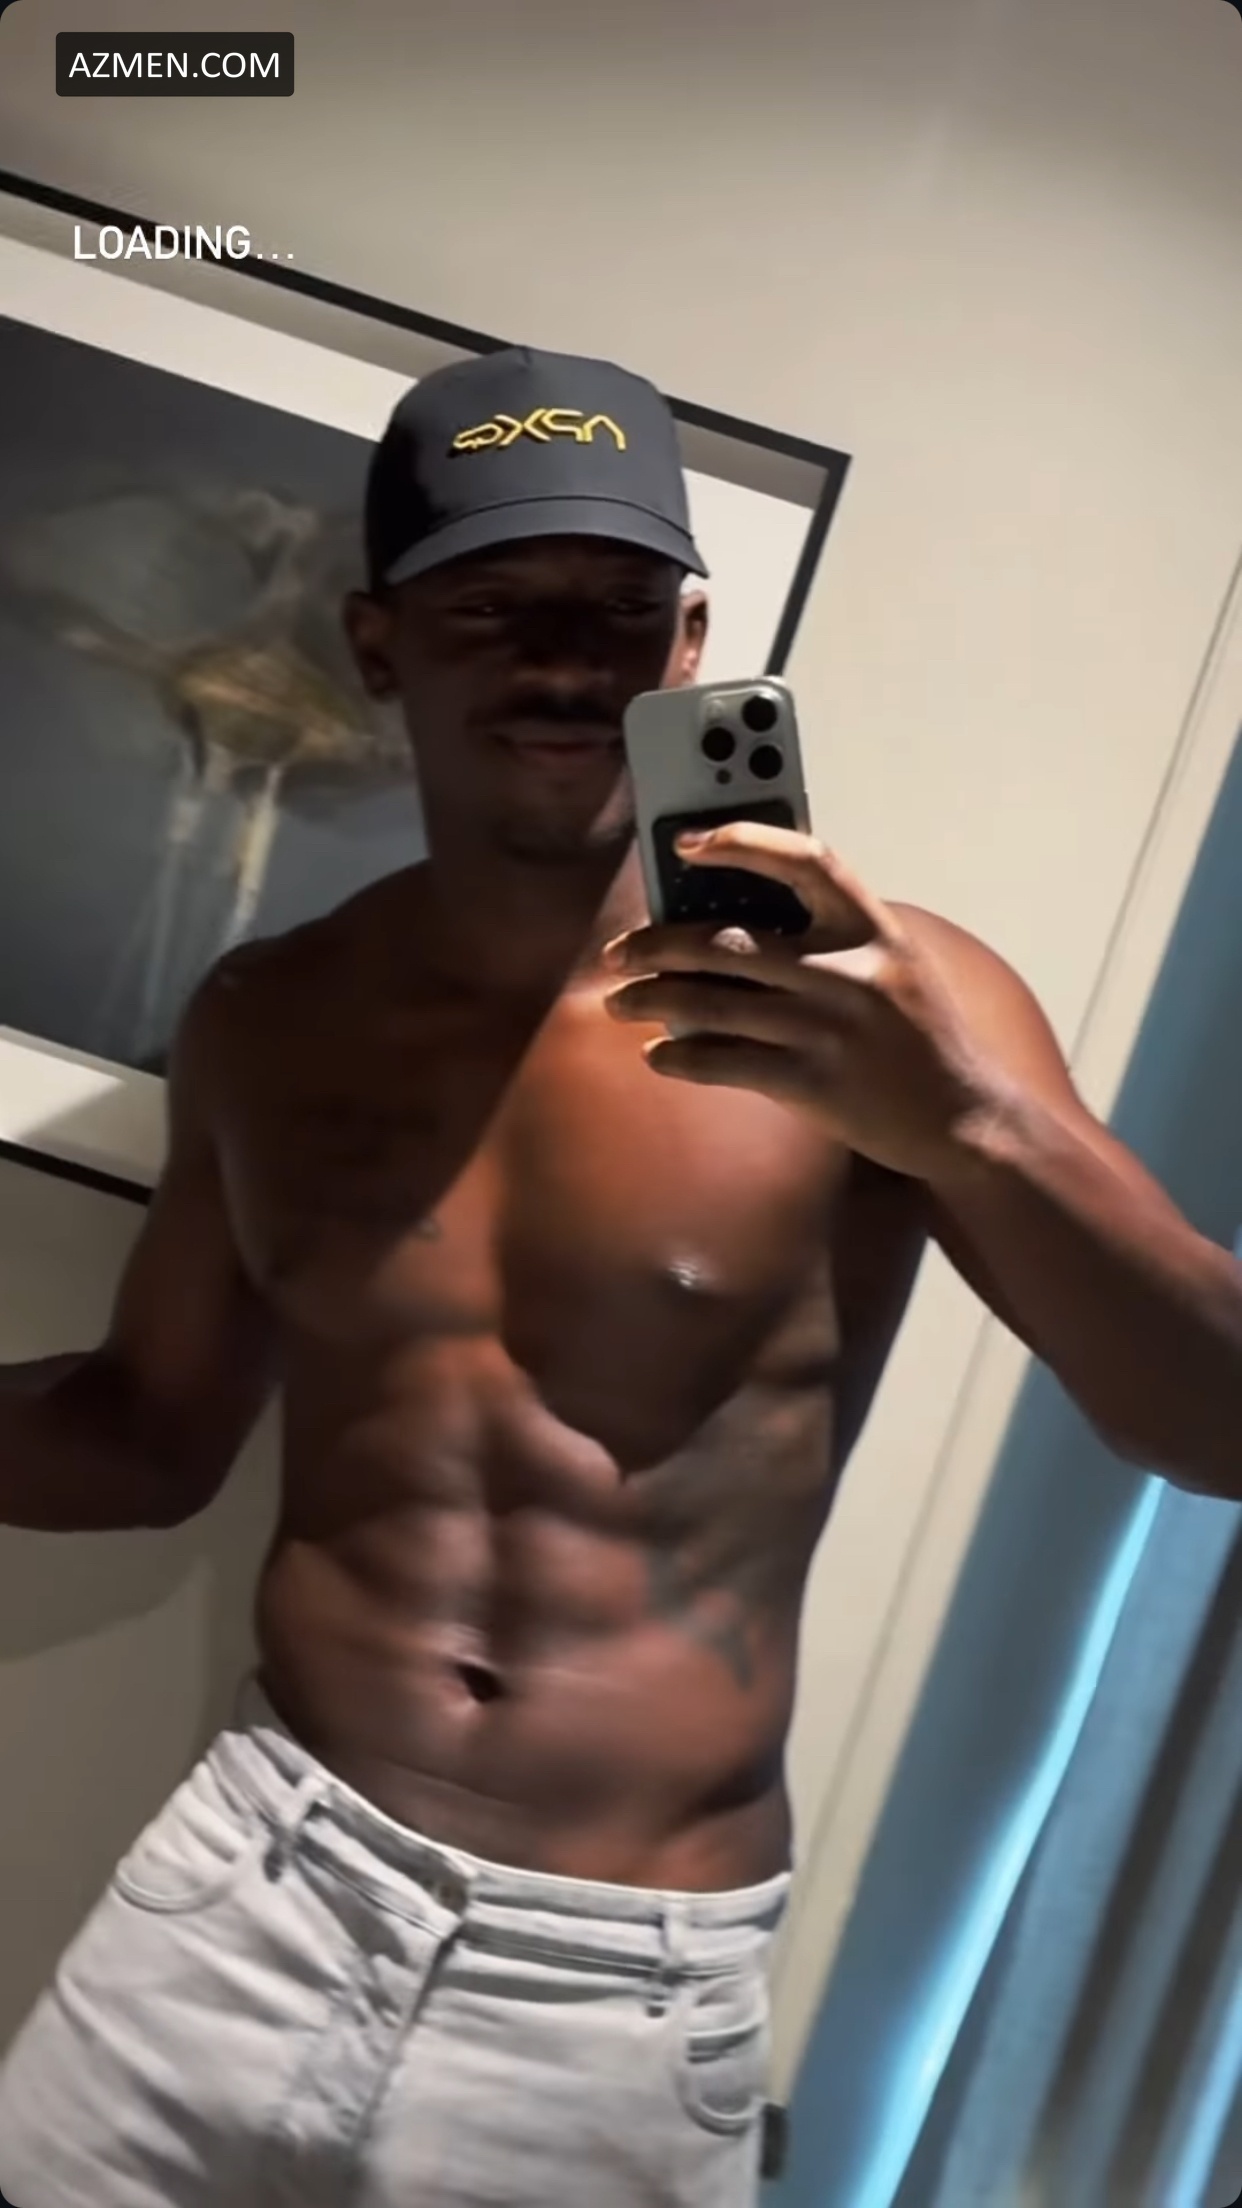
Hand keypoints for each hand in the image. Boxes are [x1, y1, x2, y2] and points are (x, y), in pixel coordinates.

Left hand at [605, 822, 1007, 1180]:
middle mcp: (851, 969)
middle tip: (620, 952)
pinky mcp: (814, 1080)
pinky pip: (723, 1061)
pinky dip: (679, 1057)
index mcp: (872, 926)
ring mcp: (830, 1027)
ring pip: (712, 1001)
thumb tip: (720, 922)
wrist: (963, 1117)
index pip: (804, 859)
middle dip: (657, 944)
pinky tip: (658, 1056)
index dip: (742, 840)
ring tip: (620, 1003)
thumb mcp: (891, 965)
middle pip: (728, 938)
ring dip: (651, 1000)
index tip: (687, 843)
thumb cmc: (913, 1035)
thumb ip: (827, 938)